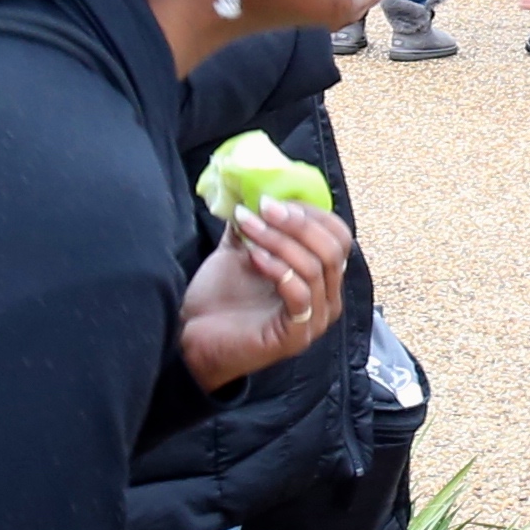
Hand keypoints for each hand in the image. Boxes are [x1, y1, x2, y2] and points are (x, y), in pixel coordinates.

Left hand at [179, 205, 348, 387]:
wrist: (191, 340)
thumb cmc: (219, 300)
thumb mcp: (242, 251)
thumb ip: (256, 224)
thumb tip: (257, 189)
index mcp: (321, 279)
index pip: (338, 236)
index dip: (310, 213)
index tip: (273, 199)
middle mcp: (327, 300)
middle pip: (333, 249)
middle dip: (298, 222)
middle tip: (265, 207)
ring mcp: (315, 321)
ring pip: (315, 267)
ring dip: (278, 240)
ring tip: (247, 226)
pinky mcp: (296, 337)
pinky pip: (299, 294)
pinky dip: (277, 268)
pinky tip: (252, 256)